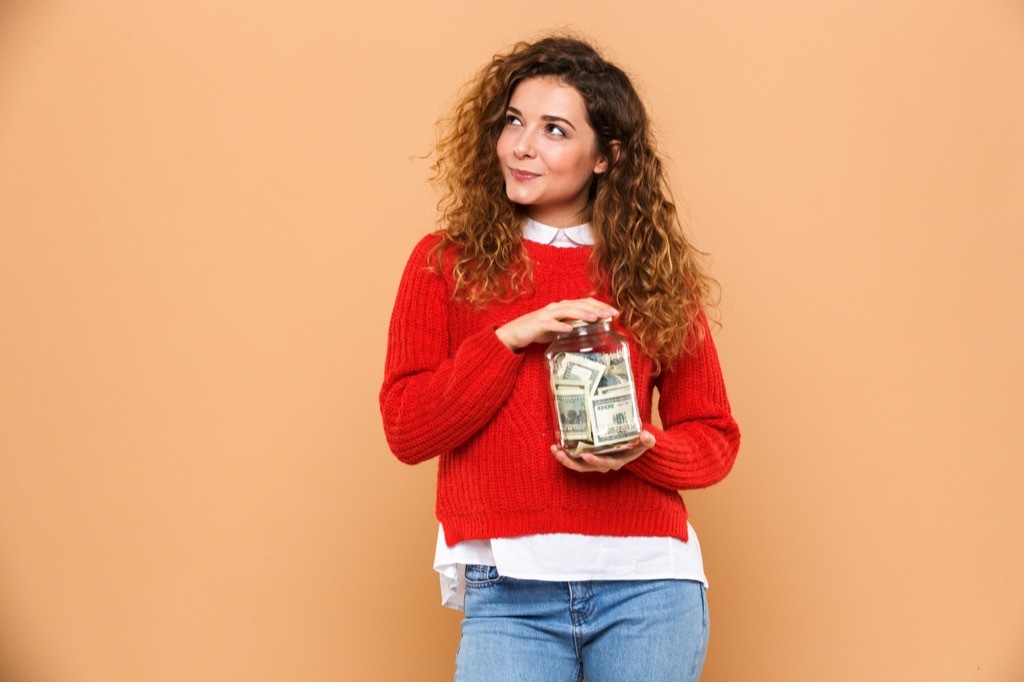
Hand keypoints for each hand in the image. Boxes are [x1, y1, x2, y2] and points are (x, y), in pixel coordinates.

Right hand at [495, 298, 617, 351]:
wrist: (514, 332)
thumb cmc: (537, 330)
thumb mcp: (558, 328)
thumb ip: (571, 327)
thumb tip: (589, 331)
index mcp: (562, 307)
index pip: (584, 303)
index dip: (600, 306)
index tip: (614, 312)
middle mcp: (556, 307)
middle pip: (579, 304)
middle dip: (596, 308)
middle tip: (610, 314)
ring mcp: (547, 314)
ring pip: (567, 311)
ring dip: (581, 314)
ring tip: (594, 318)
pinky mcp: (538, 324)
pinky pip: (551, 324)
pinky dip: (560, 326)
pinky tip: (570, 329)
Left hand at [551, 431, 655, 473]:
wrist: (633, 446)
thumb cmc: (638, 444)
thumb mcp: (646, 442)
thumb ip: (648, 441)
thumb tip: (646, 436)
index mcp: (616, 461)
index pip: (606, 464)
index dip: (596, 461)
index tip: (587, 455)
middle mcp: (603, 464)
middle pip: (585, 467)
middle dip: (572, 462)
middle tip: (561, 453)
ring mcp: (594, 462)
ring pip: (577, 464)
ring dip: (564, 459)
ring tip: (554, 449)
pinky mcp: (587, 456)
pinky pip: (574, 459)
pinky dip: (565, 454)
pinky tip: (556, 445)